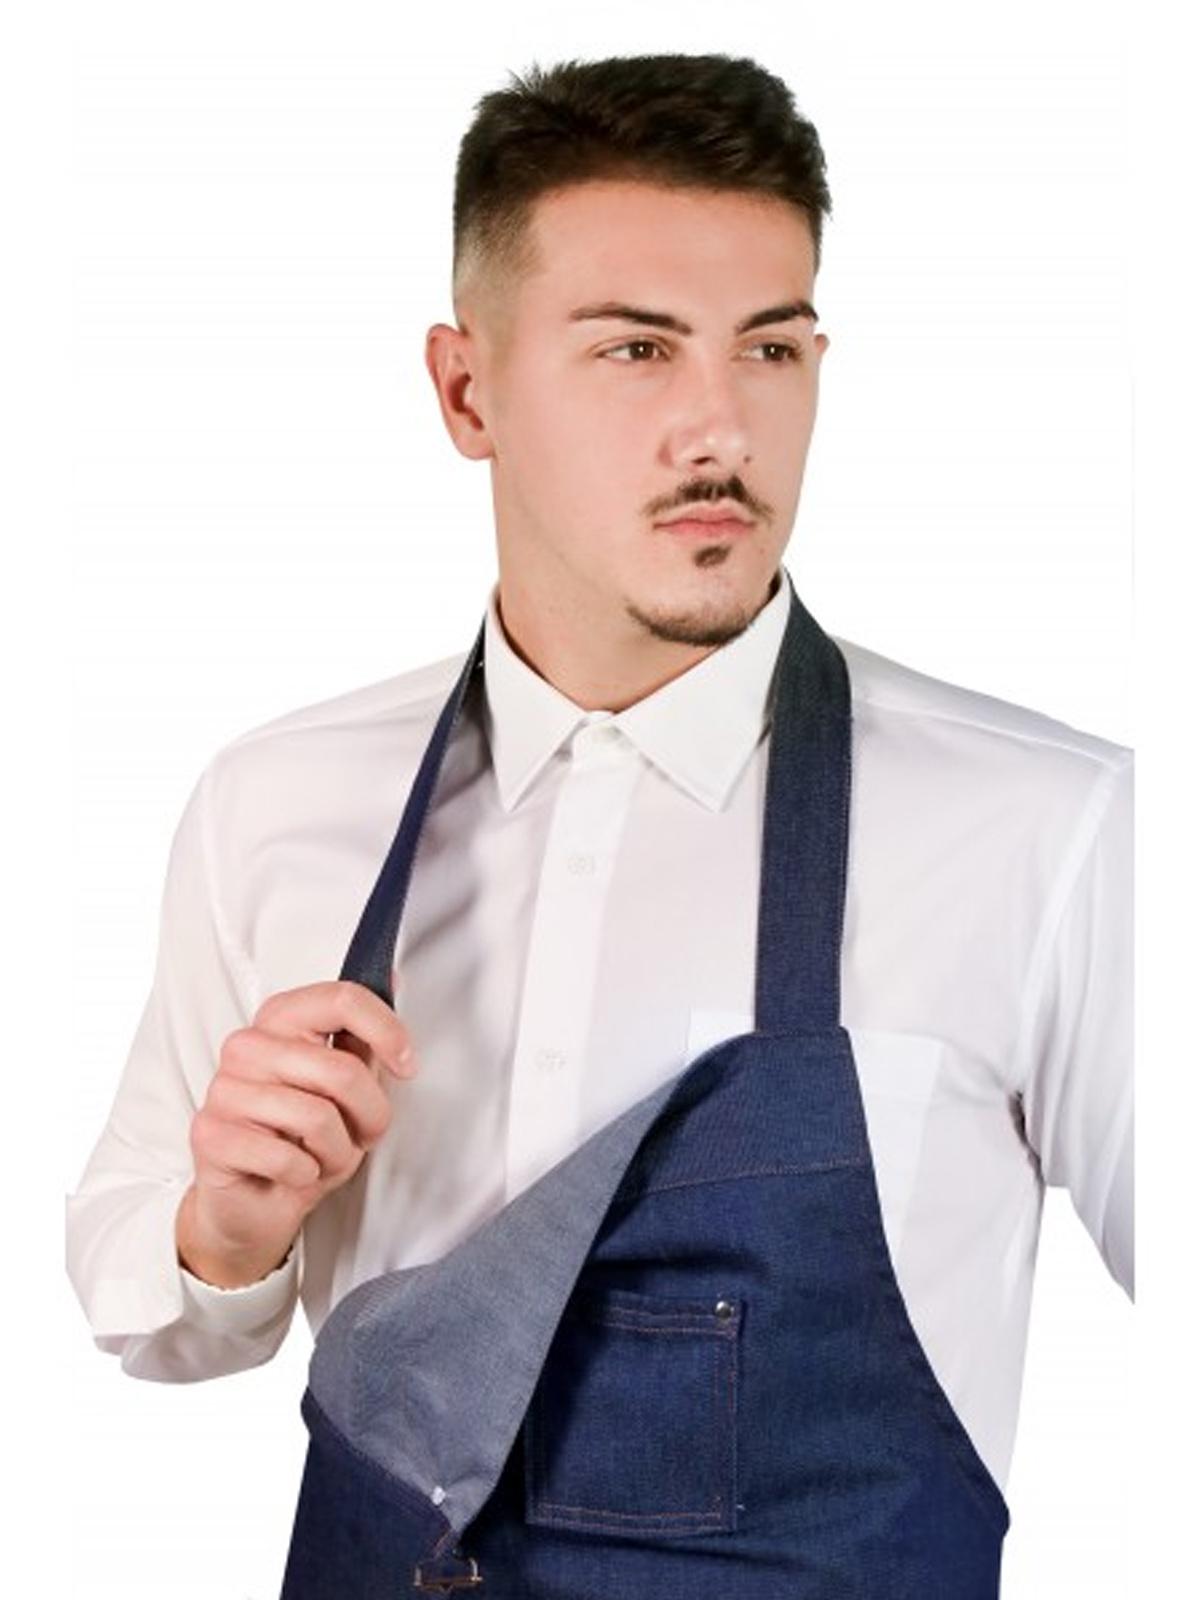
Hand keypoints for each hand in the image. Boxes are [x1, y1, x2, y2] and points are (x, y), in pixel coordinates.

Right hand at [175, 980, 416, 1287]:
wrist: (254, 1204)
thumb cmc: (301, 1140)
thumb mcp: (345, 1089)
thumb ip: (364, 1039)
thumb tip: (393, 980)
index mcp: (280, 1020)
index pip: (341, 999)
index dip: (386, 1031)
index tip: (407, 1065)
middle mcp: (247, 1047)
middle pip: (341, 1070)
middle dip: (370, 1115)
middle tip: (363, 1135)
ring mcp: (223, 1089)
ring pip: (318, 1117)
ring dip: (337, 1153)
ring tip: (323, 1157)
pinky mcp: (210, 1135)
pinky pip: (287, 1157)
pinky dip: (305, 1176)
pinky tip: (294, 1174)